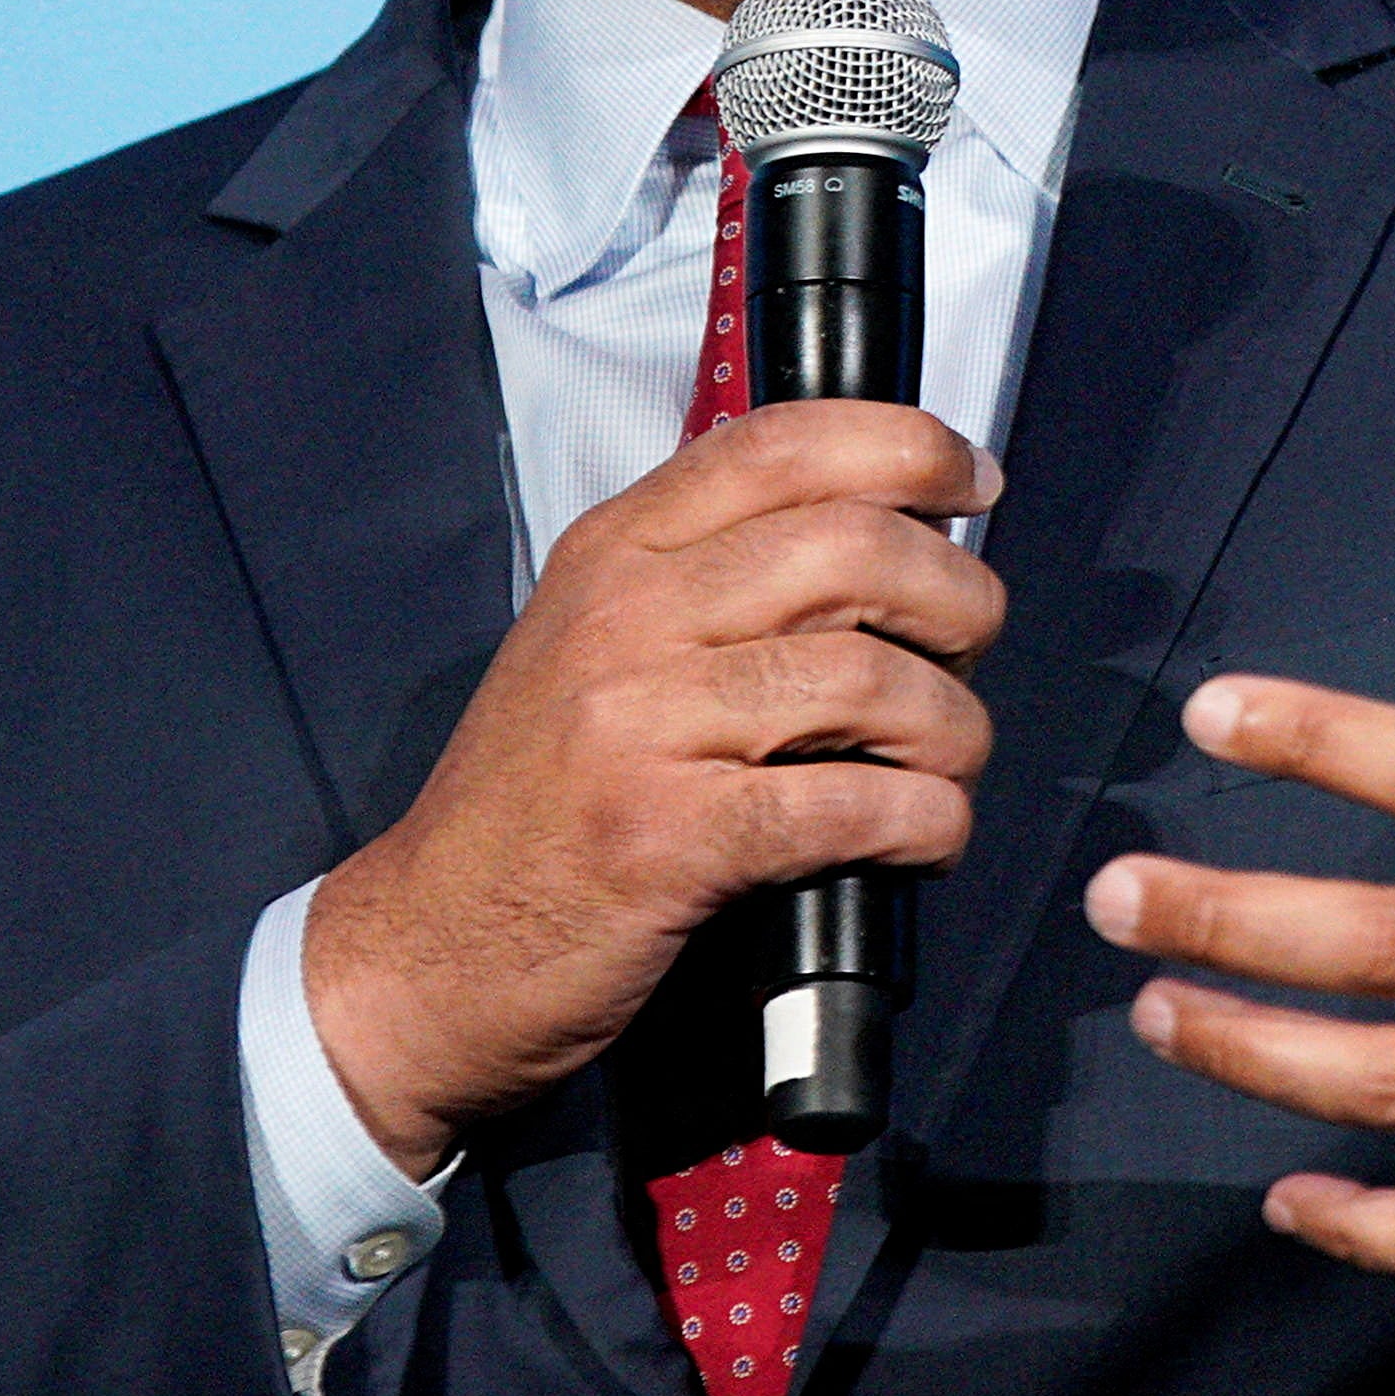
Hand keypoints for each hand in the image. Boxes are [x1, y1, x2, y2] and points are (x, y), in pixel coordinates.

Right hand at [301, 399, 1004, 1173]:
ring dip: (953, 728)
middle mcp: (626, 616)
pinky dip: (922, 819)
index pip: (781, 440)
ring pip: (869, 677)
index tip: (972, 483)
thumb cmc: (534, 807)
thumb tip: (887, 541)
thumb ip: (711, 579)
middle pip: (855, 547)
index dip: (908, 446)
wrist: (422, 955)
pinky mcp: (667, 836)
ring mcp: (640, 724)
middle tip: (971, 651)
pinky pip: (848, 803)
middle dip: (959, 597)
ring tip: (950, 766)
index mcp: (614, 553)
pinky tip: (925, 834)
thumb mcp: (596, 647)